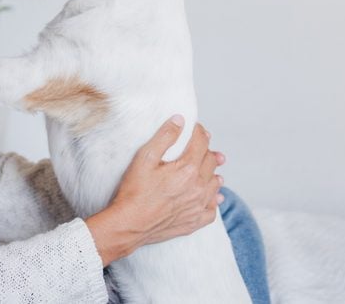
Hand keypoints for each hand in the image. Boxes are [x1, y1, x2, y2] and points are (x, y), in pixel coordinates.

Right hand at [85, 116, 224, 265]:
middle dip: (207, 150)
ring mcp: (197, 206)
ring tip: (212, 169)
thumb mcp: (145, 158)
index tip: (195, 127)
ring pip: (215, 185)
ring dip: (213, 173)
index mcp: (187, 169)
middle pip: (211, 162)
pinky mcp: (193, 222)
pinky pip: (212, 210)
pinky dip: (213, 201)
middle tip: (203, 145)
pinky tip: (212, 198)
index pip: (201, 143)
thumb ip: (164, 137)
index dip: (199, 132)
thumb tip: (179, 120)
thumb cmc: (134, 191)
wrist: (129, 224)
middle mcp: (198, 187)